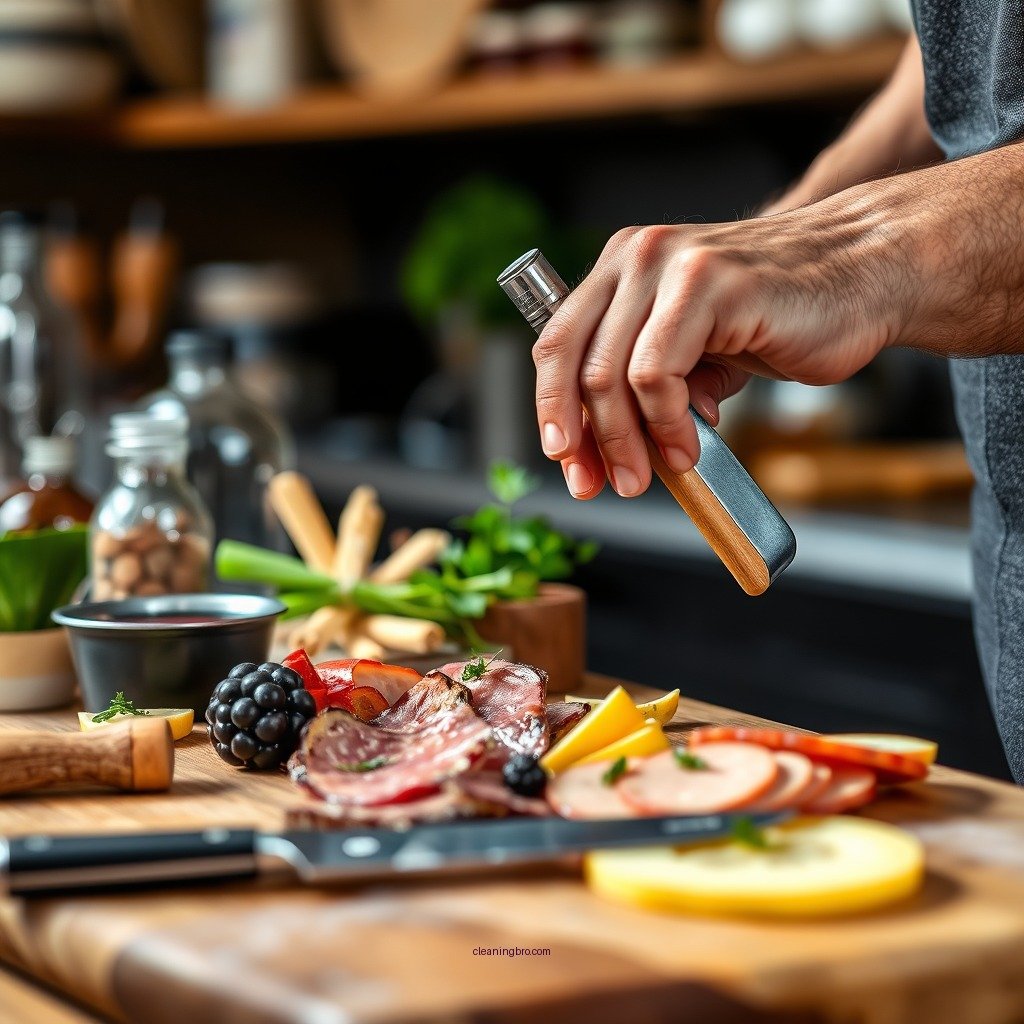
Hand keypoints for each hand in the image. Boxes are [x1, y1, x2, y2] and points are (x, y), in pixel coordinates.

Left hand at [535, 195, 910, 497]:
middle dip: (583, 436)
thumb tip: (613, 452)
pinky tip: (688, 448)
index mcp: (622, 266)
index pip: (559, 345)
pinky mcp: (707, 285)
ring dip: (626, 441)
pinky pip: (655, 375)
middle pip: (571, 361)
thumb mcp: (698, 350)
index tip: (570, 465)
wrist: (867, 274)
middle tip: (601, 485)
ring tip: (653, 475)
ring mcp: (669, 265)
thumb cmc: (783, 314)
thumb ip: (651, 388)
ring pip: (609, 375)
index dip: (553, 411)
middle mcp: (635, 256)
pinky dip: (664, 424)